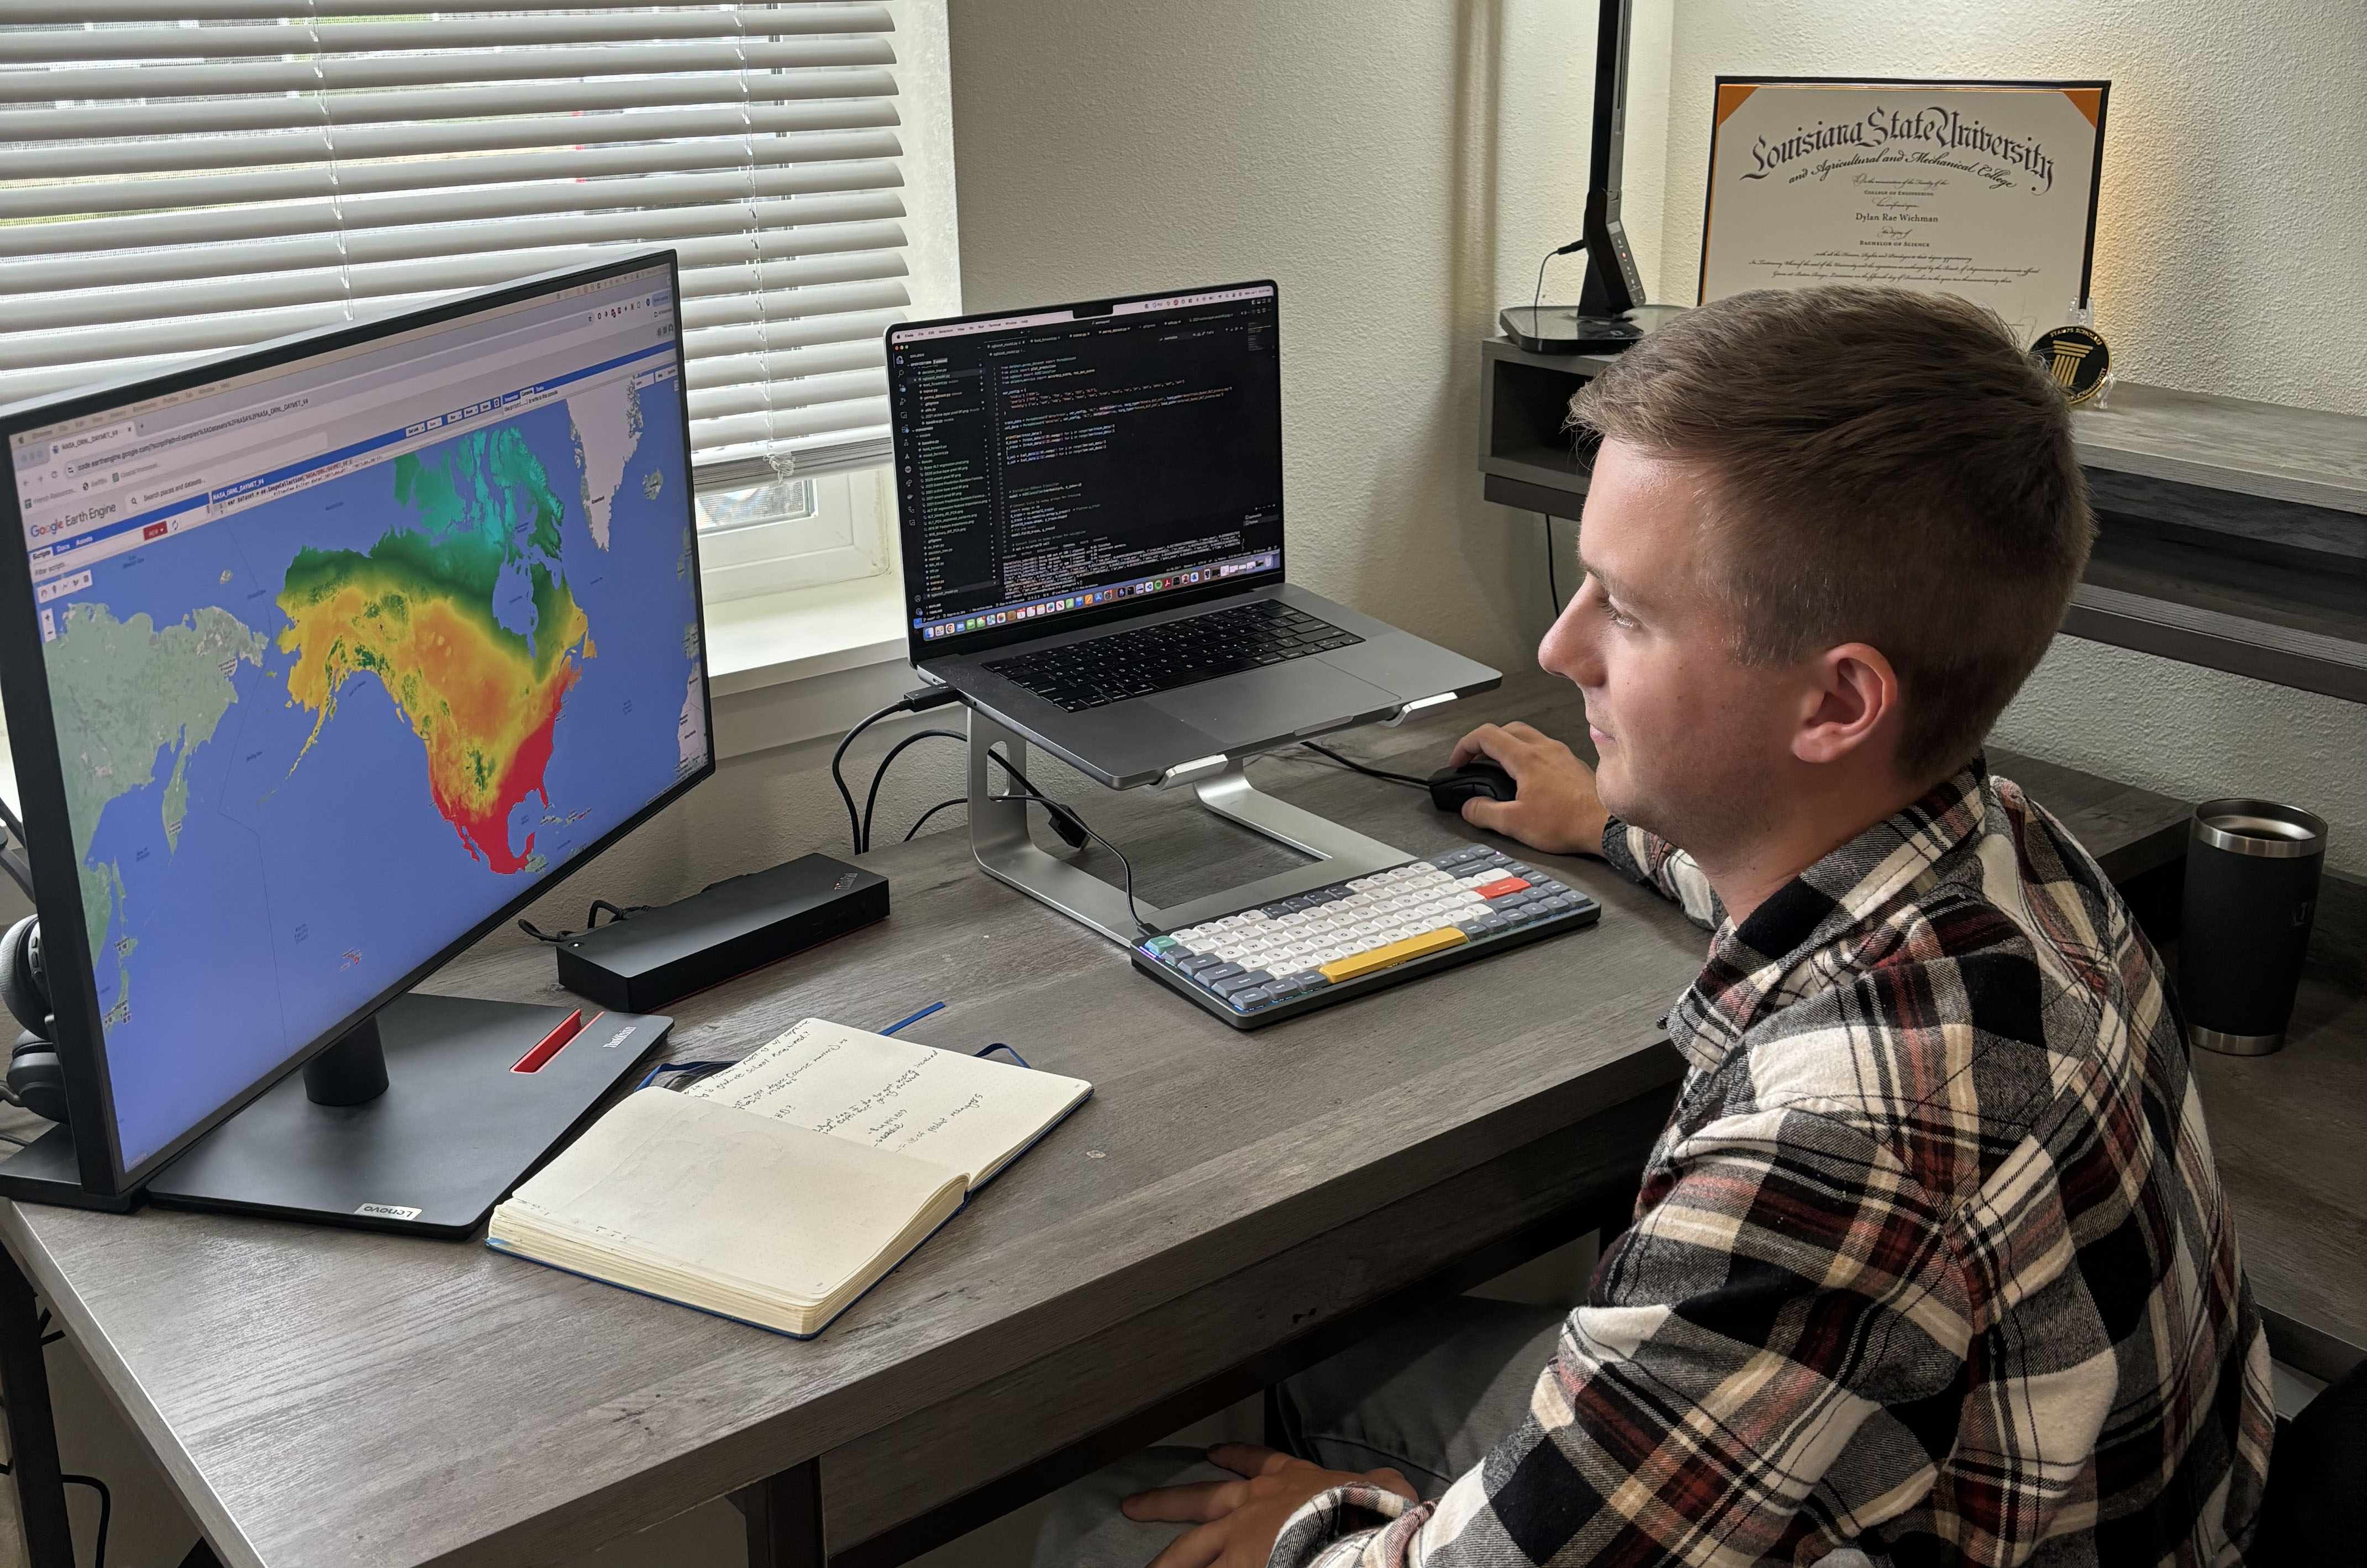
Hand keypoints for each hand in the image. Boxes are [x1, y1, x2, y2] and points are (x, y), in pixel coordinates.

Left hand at [1123, 1442, 1414, 1567]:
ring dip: (1163, 1561)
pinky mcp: (1236, 1567)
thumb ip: (1377, 1485)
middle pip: (1198, 1501)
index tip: (1212, 1453)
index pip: (1256, 1461)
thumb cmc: (1368, 1512)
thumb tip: (1393, 1489)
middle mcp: (1253, 1507)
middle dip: (1162, 1503)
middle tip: (1131, 1506)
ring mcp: (1238, 1542)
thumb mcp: (1382, 1488)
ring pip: (1187, 1550)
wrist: (1351, 1535)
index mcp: (1289, 1482)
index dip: (1233, 1457)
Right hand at [1448, 722, 1610, 855]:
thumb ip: (1484, 813)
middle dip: (1484, 742)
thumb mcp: (1514, 823)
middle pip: (1506, 729)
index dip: (1464, 747)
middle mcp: (1544, 749)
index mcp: (1525, 758)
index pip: (1485, 735)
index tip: (1458, 762)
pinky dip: (1528, 754)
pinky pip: (1544, 748)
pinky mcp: (1572, 764)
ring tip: (1499, 767)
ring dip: (1507, 746)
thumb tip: (1469, 807)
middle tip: (1475, 761)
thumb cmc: (1568, 822)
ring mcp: (1560, 754)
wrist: (1605, 826)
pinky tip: (1528, 776)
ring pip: (1527, 736)